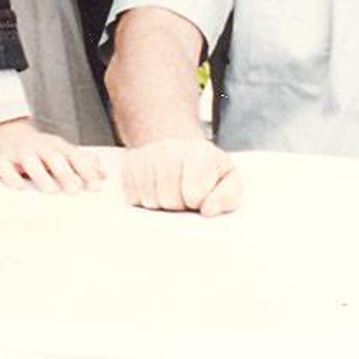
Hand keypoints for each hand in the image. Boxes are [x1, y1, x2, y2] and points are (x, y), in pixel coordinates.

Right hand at [0, 117, 104, 194]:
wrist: (2, 130)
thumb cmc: (37, 147)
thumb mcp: (60, 150)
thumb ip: (82, 163)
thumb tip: (104, 175)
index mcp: (55, 146)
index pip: (73, 156)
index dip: (85, 171)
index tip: (95, 186)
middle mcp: (38, 147)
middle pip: (53, 157)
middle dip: (65, 173)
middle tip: (75, 190)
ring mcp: (18, 152)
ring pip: (30, 161)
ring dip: (42, 175)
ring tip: (52, 191)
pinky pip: (4, 167)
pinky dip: (11, 177)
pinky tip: (19, 187)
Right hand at [120, 138, 241, 216]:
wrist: (180, 148)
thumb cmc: (207, 170)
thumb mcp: (229, 179)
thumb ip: (228, 196)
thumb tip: (208, 210)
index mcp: (200, 151)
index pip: (194, 195)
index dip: (197, 203)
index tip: (200, 197)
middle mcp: (171, 147)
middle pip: (169, 200)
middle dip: (179, 206)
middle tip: (184, 196)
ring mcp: (147, 153)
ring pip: (149, 200)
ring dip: (161, 204)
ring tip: (171, 192)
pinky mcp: (129, 163)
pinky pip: (132, 197)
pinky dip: (143, 200)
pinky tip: (155, 189)